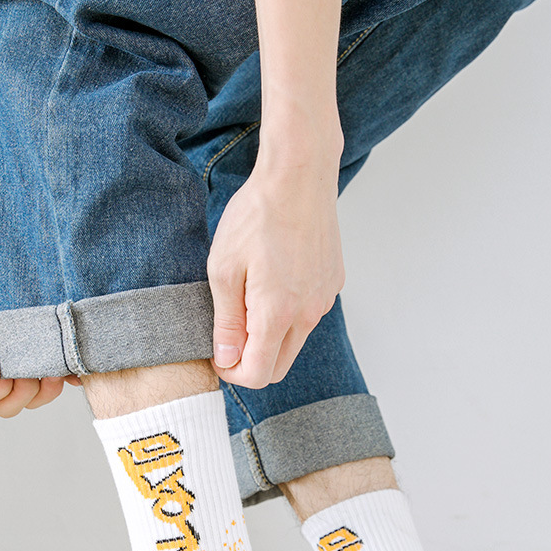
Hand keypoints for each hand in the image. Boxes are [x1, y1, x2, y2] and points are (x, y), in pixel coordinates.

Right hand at [0, 220, 79, 415]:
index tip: (7, 374)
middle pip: (6, 401)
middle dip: (24, 393)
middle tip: (39, 373)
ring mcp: (11, 346)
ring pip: (32, 387)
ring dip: (46, 384)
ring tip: (57, 366)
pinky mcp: (35, 332)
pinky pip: (51, 362)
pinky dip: (64, 367)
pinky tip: (73, 360)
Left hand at [207, 157, 344, 388]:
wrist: (299, 176)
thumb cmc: (256, 217)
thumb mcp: (224, 269)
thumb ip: (227, 322)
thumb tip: (227, 361)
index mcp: (278, 313)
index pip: (259, 374)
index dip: (232, 373)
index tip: (217, 354)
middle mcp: (309, 313)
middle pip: (279, 365)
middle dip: (251, 362)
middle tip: (228, 334)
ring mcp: (325, 298)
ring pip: (295, 339)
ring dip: (270, 336)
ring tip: (248, 297)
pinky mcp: (333, 282)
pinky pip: (309, 313)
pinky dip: (289, 312)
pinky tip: (273, 278)